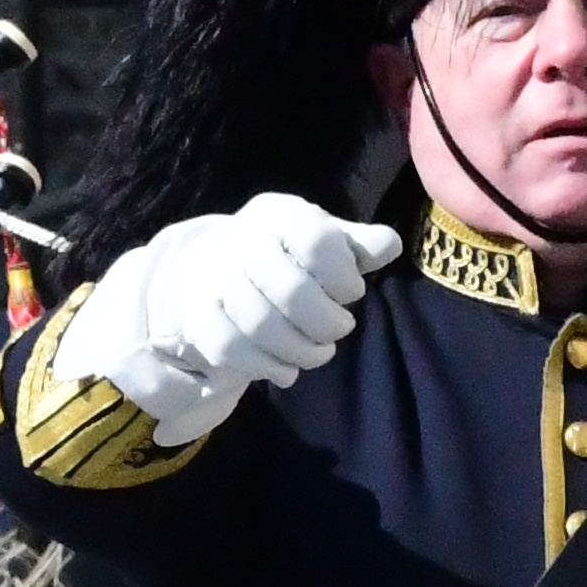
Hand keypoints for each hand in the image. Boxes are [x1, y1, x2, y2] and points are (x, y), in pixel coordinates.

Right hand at [50, 195, 395, 444]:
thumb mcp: (319, 240)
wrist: (206, 269)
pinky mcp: (197, 317)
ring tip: (318, 354)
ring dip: (301, 351)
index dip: (343, 277)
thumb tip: (389, 246)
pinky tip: (286, 370)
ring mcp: (213, 279)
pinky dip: (267, 367)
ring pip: (262, 326)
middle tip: (339, 330)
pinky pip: (233, 350)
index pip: (317, 241)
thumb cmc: (281, 256)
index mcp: (278, 215)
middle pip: (291, 291)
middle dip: (326, 322)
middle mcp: (240, 241)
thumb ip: (356, 246)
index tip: (351, 292)